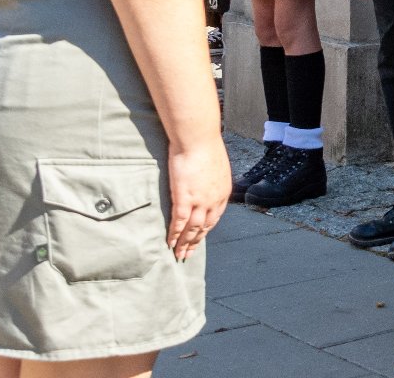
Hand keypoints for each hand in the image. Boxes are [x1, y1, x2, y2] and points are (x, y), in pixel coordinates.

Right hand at [165, 135, 228, 260]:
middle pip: (205, 227)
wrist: (198, 139)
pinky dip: (174, 235)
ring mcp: (199, 201)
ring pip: (192, 229)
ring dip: (185, 243)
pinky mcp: (184, 198)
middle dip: (196, 241)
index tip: (200, 237)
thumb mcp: (216, 166)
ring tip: (178, 254)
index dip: (206, 229)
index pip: (215, 217)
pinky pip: (178, 222)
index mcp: (223, 192)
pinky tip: (169, 243)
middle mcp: (214, 200)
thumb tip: (206, 181)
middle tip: (188, 254)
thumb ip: (212, 178)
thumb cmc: (206, 146)